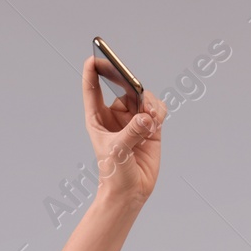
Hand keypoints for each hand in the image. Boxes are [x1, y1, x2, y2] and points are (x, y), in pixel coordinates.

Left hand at [82, 56, 164, 207]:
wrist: (131, 191)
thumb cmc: (115, 173)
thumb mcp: (118, 152)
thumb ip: (131, 133)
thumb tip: (146, 119)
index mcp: (98, 119)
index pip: (93, 90)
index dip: (92, 73)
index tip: (93, 59)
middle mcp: (116, 115)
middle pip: (124, 88)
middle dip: (132, 85)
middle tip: (136, 88)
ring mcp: (134, 119)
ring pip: (144, 97)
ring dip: (149, 104)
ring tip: (148, 120)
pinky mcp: (151, 126)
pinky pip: (158, 109)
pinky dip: (159, 112)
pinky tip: (155, 124)